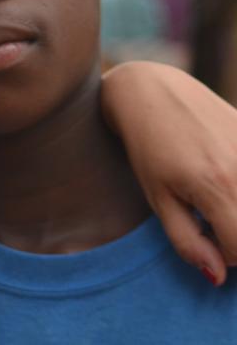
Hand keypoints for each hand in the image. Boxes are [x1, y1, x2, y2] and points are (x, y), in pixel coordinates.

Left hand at [102, 61, 236, 285]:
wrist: (150, 93)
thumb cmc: (147, 147)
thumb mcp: (157, 198)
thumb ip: (187, 241)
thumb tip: (217, 276)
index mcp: (217, 188)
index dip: (222, 254)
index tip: (202, 236)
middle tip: (209, 218)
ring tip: (216, 196)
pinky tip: (221, 174)